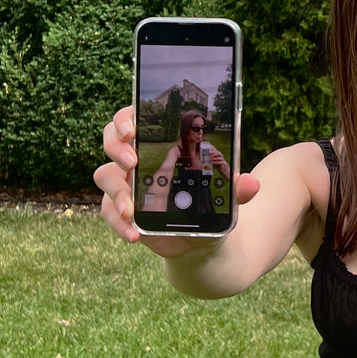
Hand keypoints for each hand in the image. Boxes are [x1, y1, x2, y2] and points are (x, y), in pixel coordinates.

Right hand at [94, 108, 258, 250]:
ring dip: (116, 190)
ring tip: (131, 208)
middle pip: (112, 140)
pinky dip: (119, 223)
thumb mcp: (225, 197)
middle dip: (117, 147)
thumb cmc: (209, 205)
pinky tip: (134, 234)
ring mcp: (126, 184)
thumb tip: (252, 184)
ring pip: (104, 175)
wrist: (201, 238)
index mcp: (159, 143)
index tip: (133, 128)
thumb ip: (236, 190)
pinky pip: (109, 212)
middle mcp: (136, 159)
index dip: (126, 119)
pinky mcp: (121, 210)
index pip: (133, 119)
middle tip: (132, 161)